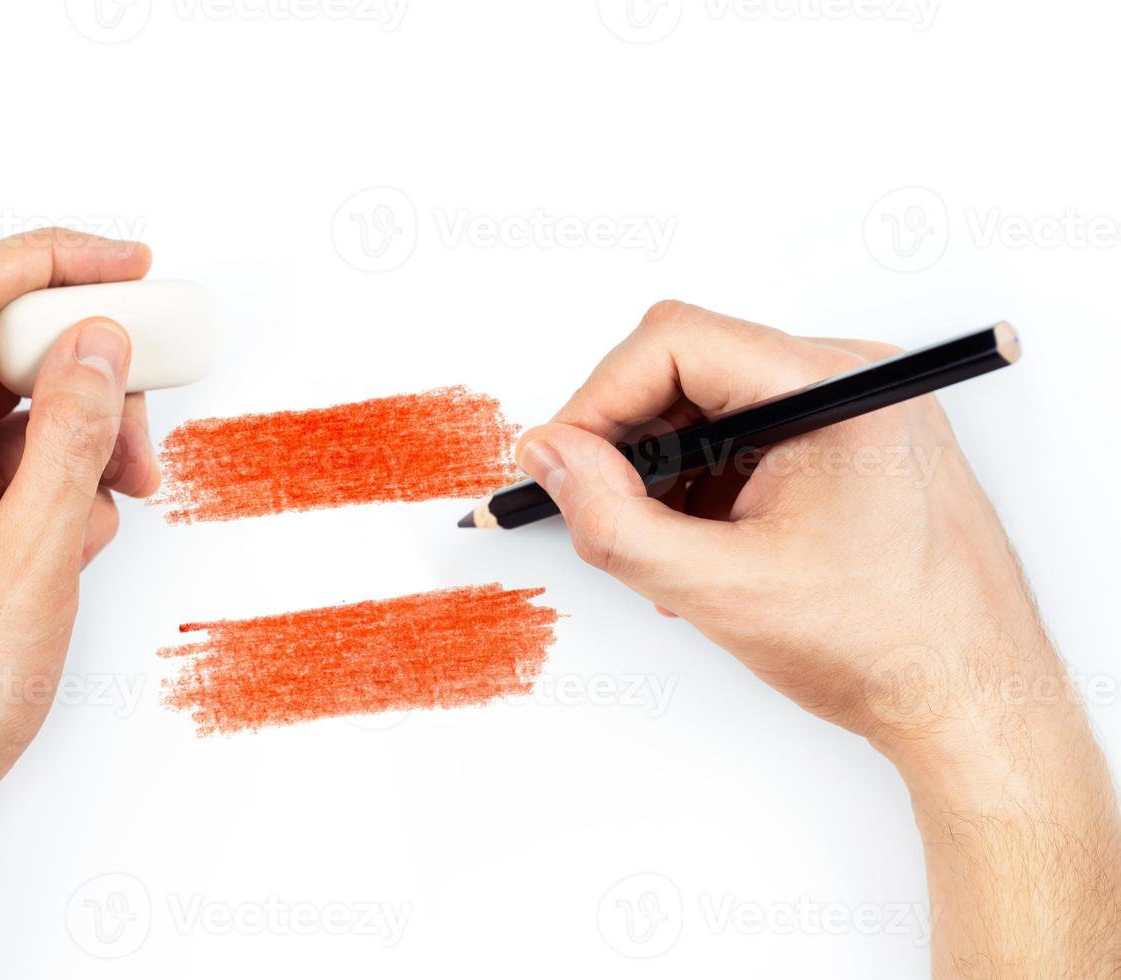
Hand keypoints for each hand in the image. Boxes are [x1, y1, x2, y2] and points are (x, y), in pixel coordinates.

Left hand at [0, 230, 159, 977]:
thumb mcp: (36, 553)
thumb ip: (71, 436)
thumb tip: (100, 343)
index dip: (55, 258)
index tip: (131, 268)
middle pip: (5, 352)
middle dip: (92, 381)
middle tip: (147, 441)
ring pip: (12, 410)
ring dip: (81, 442)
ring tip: (111, 510)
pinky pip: (2, 458)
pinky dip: (52, 480)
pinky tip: (71, 541)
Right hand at [518, 301, 1120, 976]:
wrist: (974, 700)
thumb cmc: (885, 647)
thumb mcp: (718, 589)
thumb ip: (612, 520)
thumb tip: (547, 454)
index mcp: (834, 391)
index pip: (675, 343)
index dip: (598, 400)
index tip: (558, 462)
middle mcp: (850, 380)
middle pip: (689, 366)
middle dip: (629, 441)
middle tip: (598, 511)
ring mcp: (854, 409)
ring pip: (711, 404)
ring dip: (664, 471)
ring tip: (664, 551)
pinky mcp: (848, 442)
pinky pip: (745, 436)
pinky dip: (703, 485)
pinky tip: (702, 548)